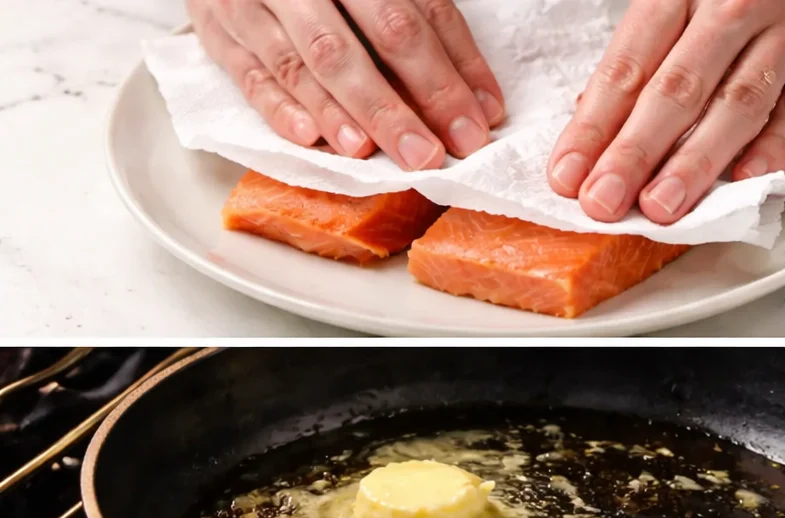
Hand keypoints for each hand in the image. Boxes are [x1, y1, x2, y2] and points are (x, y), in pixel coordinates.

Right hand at [188, 0, 503, 165]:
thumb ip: (425, 23)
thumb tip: (480, 100)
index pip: (413, 11)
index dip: (450, 68)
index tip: (478, 121)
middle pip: (355, 43)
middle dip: (396, 104)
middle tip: (429, 153)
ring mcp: (253, 1)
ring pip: (301, 62)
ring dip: (340, 112)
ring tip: (370, 151)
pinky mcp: (220, 29)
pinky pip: (249, 73)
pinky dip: (279, 108)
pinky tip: (310, 138)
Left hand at [547, 0, 784, 223]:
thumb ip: (644, 55)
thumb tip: (593, 121)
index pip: (631, 61)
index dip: (596, 124)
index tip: (568, 175)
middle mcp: (737, 1)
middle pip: (678, 86)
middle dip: (635, 151)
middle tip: (603, 202)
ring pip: (738, 101)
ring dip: (696, 160)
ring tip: (661, 206)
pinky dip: (776, 146)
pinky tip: (745, 180)